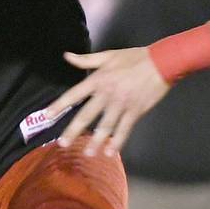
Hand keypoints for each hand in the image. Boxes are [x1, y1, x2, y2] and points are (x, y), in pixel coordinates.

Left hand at [44, 47, 169, 154]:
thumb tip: (66, 56)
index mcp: (98, 79)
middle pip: (87, 115)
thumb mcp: (108, 55)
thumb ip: (86, 59)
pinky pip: (124, 129)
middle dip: (74, 130)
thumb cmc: (134, 58)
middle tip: (62, 143)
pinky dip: (117, 142)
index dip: (60, 105)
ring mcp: (121, 104)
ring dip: (96, 141)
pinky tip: (110, 152)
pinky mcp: (135, 112)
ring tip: (87, 153)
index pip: (74, 94)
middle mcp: (107, 94)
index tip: (48, 115)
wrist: (161, 62)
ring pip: (105, 126)